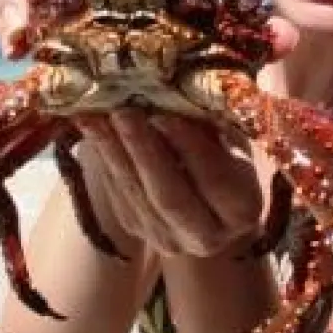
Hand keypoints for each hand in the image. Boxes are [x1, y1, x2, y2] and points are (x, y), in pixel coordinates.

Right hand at [0, 0, 298, 58]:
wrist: (185, 62)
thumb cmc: (204, 42)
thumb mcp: (227, 37)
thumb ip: (254, 34)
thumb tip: (288, 36)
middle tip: (22, 33)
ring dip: (0, 8)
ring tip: (17, 52)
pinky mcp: (42, 23)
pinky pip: (3, 11)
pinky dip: (1, 29)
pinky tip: (18, 63)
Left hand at [76, 110, 268, 257]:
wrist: (211, 201)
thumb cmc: (230, 157)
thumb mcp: (235, 140)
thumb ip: (216, 126)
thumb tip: (185, 93)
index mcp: (242, 212)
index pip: (216, 181)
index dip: (191, 147)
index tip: (166, 114)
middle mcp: (206, 237)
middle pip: (171, 197)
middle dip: (143, 152)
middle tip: (123, 112)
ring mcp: (167, 239)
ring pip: (136, 196)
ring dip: (113, 153)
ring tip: (94, 116)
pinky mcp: (135, 229)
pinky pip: (117, 193)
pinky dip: (103, 159)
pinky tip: (90, 129)